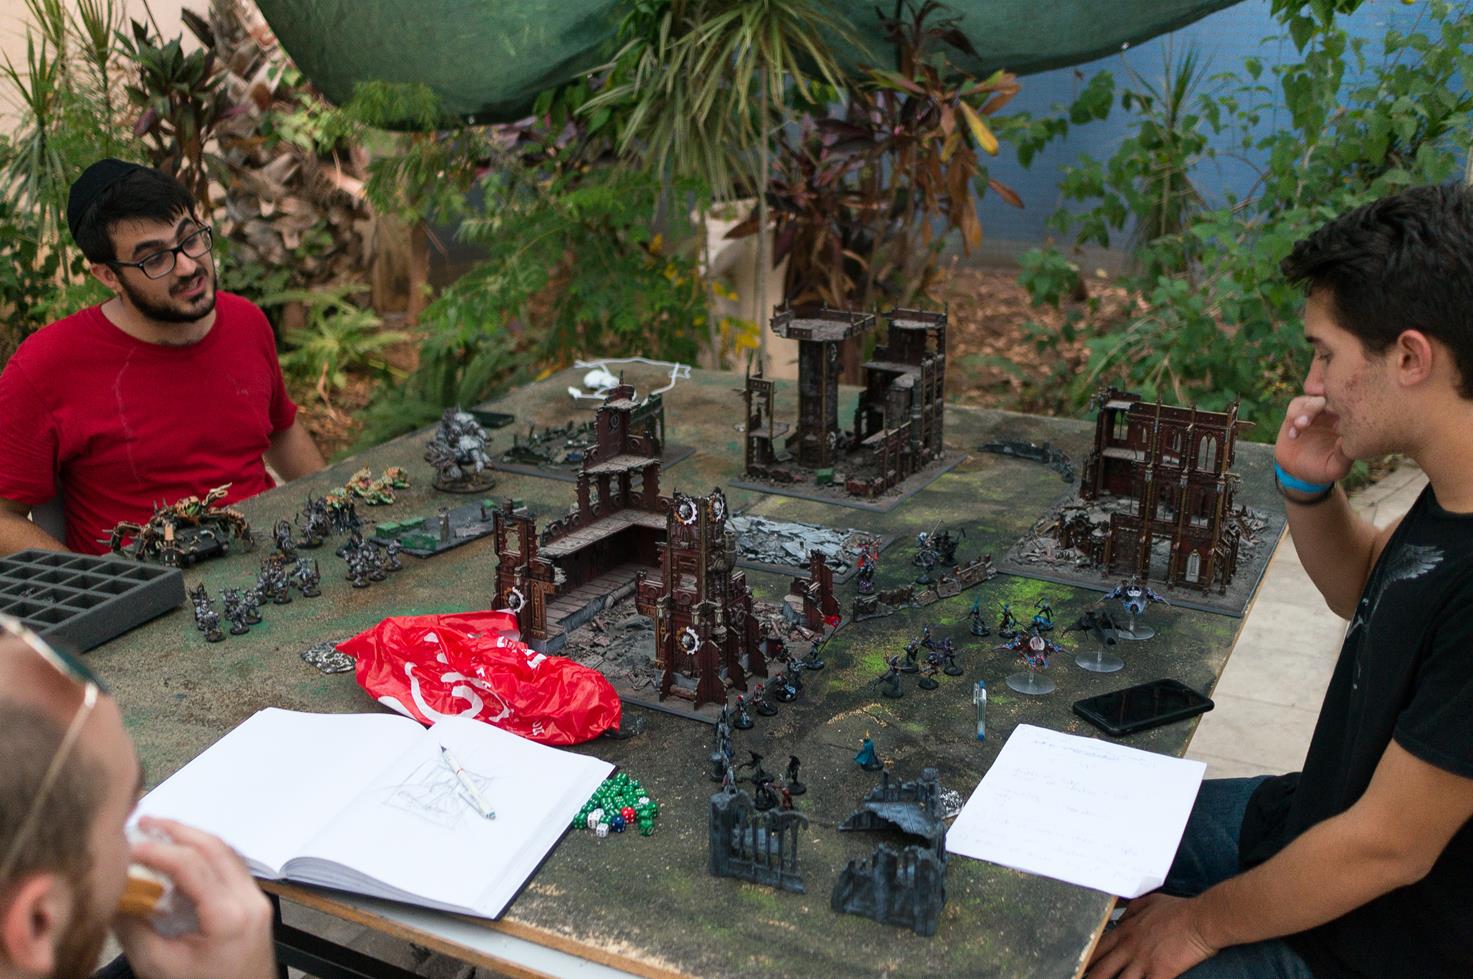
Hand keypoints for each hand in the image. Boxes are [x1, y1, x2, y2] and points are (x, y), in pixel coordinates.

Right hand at [113, 817, 275, 978]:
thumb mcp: (158, 967)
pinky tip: (183, 854)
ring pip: (227, 852)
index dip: (157, 849)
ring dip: (193, 838)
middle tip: (146, 823)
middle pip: (215, 848)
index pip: (192, 865)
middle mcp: (250, 901)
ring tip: (160, 832)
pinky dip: (207, 854)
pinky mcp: (255, 903)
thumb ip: (133, 928)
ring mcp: (257, 900)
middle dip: (178, 831)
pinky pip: (232, 866)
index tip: (129, 845)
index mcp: (229, 917)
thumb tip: (113, 893)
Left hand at [1088, 892, 1216, 978]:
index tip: (1076, 968)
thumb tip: (1121, 916)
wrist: (1201, 919)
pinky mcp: (1159, 972)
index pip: (1097, 949)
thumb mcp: (1149, 902)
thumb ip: (1131, 911)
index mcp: (1125, 932)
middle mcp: (1129, 947)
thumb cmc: (1179, 910)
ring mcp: (1142, 961)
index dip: (1085, 961)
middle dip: (1089, 978)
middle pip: (1101, 970)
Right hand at [1274, 395, 1352, 486]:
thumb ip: (1343, 457)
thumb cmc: (1322, 469)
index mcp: (1347, 423)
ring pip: (1311, 399)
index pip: (1350, 407)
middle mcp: (1332, 414)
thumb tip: (1344, 441)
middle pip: (1330, 397)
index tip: (1335, 421)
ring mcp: (1314, 413)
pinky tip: (1293, 435)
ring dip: (1305, 410)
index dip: (1343, 406)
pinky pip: (1295, 406)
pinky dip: (1294, 416)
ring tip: (1301, 425)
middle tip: (1311, 420)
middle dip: (1319, 406)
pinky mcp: (1296, 414)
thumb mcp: (1335, 469)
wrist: (1297, 471)